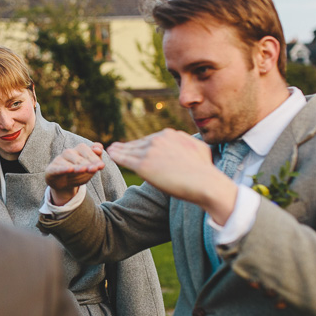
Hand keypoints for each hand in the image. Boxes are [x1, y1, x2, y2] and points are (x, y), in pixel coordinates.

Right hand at [45, 142, 105, 204]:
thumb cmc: (79, 173)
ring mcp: (59, 161)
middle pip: (78, 158)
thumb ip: (96, 157)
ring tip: (84, 169)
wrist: (63, 184)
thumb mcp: (90, 167)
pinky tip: (70, 169)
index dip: (94, 158)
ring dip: (77, 167)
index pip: (86, 151)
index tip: (101, 166)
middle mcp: (68, 153)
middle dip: (87, 164)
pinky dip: (64, 169)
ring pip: (68, 163)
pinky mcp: (51, 170)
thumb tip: (99, 147)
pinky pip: (58, 169)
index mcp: (78, 150)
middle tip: (95, 169)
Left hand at [107, 129, 237, 223]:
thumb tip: (187, 142)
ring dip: (118, 150)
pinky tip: (109, 155)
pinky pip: (125, 159)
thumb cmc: (205, 169)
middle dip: (127, 146)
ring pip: (129, 150)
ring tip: (110, 151)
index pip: (151, 139)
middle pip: (138, 144)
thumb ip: (188, 143)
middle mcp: (158, 139)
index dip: (141, 145)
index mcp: (170, 134)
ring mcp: (149, 151)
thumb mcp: (199, 147)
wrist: (204, 181)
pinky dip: (116, 157)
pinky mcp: (143, 165)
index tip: (134, 147)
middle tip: (115, 147)